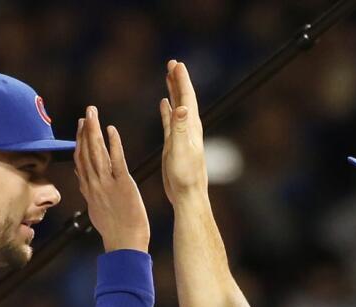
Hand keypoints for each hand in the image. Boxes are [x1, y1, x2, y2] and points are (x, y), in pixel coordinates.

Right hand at [73, 106, 147, 252]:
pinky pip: (116, 161)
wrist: (125, 244)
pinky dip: (113, 144)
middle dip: (85, 130)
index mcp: (89, 190)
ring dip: (94, 131)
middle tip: (87, 111)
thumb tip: (82, 179)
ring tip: (93, 113)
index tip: (80, 126)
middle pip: (86, 153)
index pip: (80, 161)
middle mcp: (94, 185)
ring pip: (97, 153)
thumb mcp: (96, 209)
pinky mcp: (123, 185)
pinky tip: (111, 130)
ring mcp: (107, 184)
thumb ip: (89, 192)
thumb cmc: (115, 230)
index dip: (79, 141)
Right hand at [159, 60, 206, 202]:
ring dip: (173, 91)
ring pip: (177, 107)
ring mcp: (182, 136)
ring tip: (168, 76)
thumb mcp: (180, 150)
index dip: (181, 80)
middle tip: (172, 63)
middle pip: (184, 98)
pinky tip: (164, 103)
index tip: (176, 64)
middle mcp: (188, 129)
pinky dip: (168, 110)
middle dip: (178, 80)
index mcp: (191, 128)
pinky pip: (171, 121)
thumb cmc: (185, 176)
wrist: (187, 195)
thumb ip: (180, 128)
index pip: (187, 98)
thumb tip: (182, 107)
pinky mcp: (174, 144)